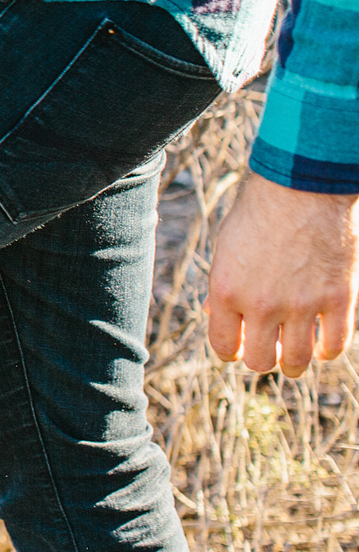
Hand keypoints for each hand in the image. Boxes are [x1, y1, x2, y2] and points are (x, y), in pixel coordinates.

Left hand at [207, 171, 358, 374]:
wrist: (303, 188)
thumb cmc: (259, 213)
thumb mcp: (227, 248)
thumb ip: (222, 285)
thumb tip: (212, 314)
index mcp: (228, 291)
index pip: (225, 346)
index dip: (232, 352)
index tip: (239, 349)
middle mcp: (263, 304)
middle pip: (261, 361)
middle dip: (263, 358)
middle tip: (270, 348)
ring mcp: (303, 305)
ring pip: (298, 362)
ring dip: (295, 362)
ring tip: (295, 352)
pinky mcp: (339, 300)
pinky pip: (334, 346)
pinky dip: (327, 350)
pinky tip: (322, 343)